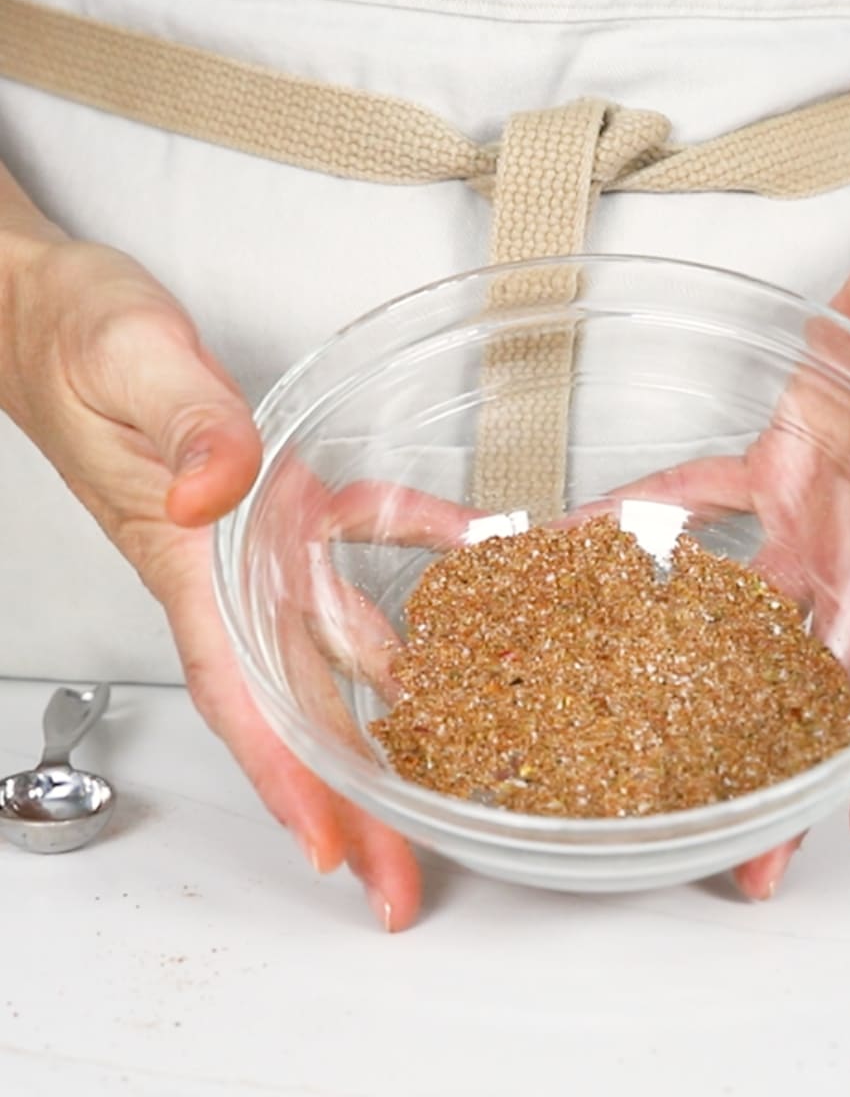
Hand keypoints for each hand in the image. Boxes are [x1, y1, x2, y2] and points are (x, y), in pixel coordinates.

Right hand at [0, 232, 422, 930]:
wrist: (53, 312)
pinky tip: (460, 549)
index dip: (287, 778)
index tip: (333, 852)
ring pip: (331, 643)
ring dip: (386, 708)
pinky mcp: (273, 499)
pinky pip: (355, 538)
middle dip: (348, 795)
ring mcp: (252, 542)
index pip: (242, 692)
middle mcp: (226, 570)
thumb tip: (213, 489)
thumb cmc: (77, 341)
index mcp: (188, 559)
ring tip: (451, 767)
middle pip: (296, 704)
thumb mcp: (133, 363)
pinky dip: (410, 545)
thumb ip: (186, 423)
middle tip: (404, 875)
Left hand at [607, 200, 849, 899]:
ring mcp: (820, 514)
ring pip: (756, 617)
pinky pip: (704, 505)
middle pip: (828, 677)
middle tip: (738, 856)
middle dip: (786, 763)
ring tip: (650, 751)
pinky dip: (651, 524)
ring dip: (706, 679)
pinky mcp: (778, 467)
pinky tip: (589, 550)